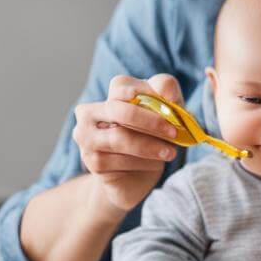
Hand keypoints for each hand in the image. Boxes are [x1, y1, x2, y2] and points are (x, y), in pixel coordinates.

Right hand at [73, 74, 184, 212]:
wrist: (135, 175)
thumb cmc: (152, 135)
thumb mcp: (166, 111)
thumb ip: (167, 92)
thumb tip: (167, 92)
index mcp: (110, 94)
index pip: (123, 85)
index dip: (149, 94)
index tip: (172, 107)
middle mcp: (90, 112)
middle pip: (120, 111)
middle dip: (150, 122)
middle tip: (173, 133)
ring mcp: (87, 137)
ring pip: (120, 138)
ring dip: (150, 146)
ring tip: (170, 153)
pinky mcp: (92, 161)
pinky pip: (120, 160)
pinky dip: (143, 162)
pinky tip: (155, 163)